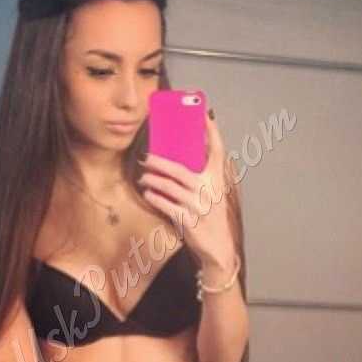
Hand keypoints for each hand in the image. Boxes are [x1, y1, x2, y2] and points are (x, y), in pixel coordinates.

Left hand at [138, 110, 236, 269]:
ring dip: (153, 180)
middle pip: (180, 170)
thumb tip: (183, 156)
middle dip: (160, 162)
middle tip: (146, 157)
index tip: (205, 116)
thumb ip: (204, 176)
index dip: (212, 133)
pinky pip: (166, 205)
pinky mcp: (188, 220)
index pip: (218, 151)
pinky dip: (155, 198)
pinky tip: (148, 193)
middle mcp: (209, 191)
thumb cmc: (211, 216)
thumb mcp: (213, 193)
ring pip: (170, 187)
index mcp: (217, 180)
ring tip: (144, 177)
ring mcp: (198, 206)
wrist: (218, 245)